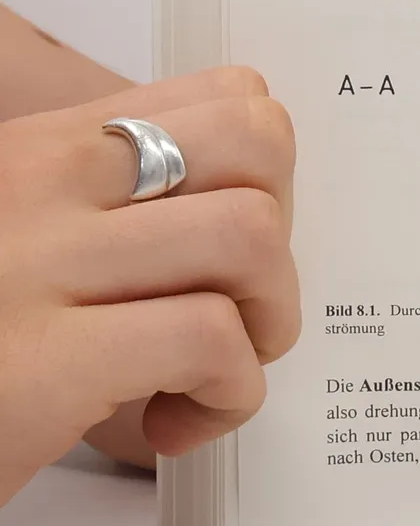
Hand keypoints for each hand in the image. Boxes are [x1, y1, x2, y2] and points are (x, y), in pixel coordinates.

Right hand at [0, 67, 298, 508]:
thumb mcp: (31, 243)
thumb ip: (118, 215)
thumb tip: (256, 214)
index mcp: (40, 149)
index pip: (228, 99)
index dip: (268, 181)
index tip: (228, 254)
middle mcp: (36, 184)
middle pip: (258, 148)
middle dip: (281, 241)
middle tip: (235, 314)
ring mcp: (35, 267)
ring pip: (250, 237)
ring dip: (265, 323)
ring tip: (210, 372)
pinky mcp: (45, 365)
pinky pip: (211, 341)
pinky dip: (229, 396)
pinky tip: (173, 426)